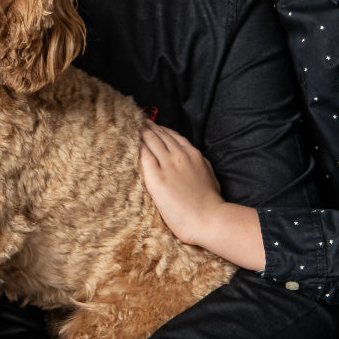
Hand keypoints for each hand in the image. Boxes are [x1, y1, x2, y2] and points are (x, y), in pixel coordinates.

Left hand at [139, 121, 221, 245]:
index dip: (159, 128)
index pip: (171, 135)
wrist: (209, 218)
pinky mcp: (156, 177)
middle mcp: (179, 155)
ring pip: (150, 140)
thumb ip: (198, 163)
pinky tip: (128, 143)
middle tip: (135, 119)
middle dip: (146, 125)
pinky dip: (136, 147)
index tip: (150, 125)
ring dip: (139, 132)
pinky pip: (143, 155)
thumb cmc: (211, 202)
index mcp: (192, 153)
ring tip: (129, 126)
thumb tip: (192, 158)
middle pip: (158, 134)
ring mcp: (167, 164)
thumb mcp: (209, 174)